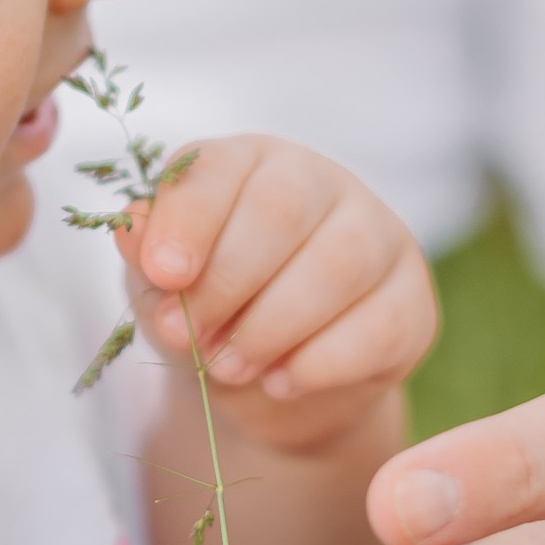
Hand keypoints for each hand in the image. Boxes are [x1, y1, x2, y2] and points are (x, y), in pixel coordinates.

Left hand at [121, 134, 436, 453]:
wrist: (271, 383)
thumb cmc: (211, 310)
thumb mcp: (162, 285)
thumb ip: (147, 254)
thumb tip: (132, 228)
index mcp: (250, 162)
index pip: (221, 167)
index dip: (189, 220)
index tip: (163, 274)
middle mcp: (320, 182)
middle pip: (281, 210)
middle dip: (226, 283)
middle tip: (188, 337)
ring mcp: (378, 236)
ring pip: (339, 264)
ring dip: (271, 326)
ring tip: (228, 365)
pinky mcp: (412, 300)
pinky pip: (379, 325)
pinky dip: (321, 362)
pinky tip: (281, 381)